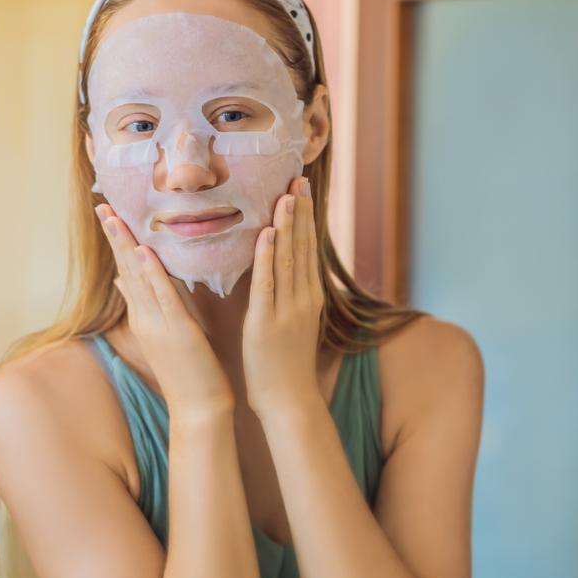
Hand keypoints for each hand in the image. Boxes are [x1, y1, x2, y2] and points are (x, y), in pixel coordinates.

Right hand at [96, 204, 232, 418]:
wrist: (198, 409)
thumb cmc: (187, 370)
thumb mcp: (161, 332)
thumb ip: (144, 304)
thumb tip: (122, 278)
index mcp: (143, 315)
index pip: (126, 270)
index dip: (117, 241)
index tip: (108, 212)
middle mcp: (144, 316)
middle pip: (125, 268)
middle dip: (113, 236)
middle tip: (102, 204)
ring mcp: (157, 324)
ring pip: (138, 278)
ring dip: (126, 246)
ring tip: (114, 217)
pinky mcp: (176, 332)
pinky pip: (163, 297)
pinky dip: (153, 274)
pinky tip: (144, 253)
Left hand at [242, 177, 324, 414]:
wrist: (289, 400)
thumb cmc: (286, 363)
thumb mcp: (296, 322)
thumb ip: (293, 294)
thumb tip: (287, 269)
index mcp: (309, 296)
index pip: (308, 248)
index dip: (306, 217)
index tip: (302, 187)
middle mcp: (303, 297)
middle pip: (303, 246)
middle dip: (301, 211)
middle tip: (299, 177)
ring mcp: (288, 309)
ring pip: (289, 258)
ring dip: (288, 224)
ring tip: (287, 194)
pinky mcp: (267, 321)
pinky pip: (268, 284)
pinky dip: (268, 257)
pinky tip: (268, 234)